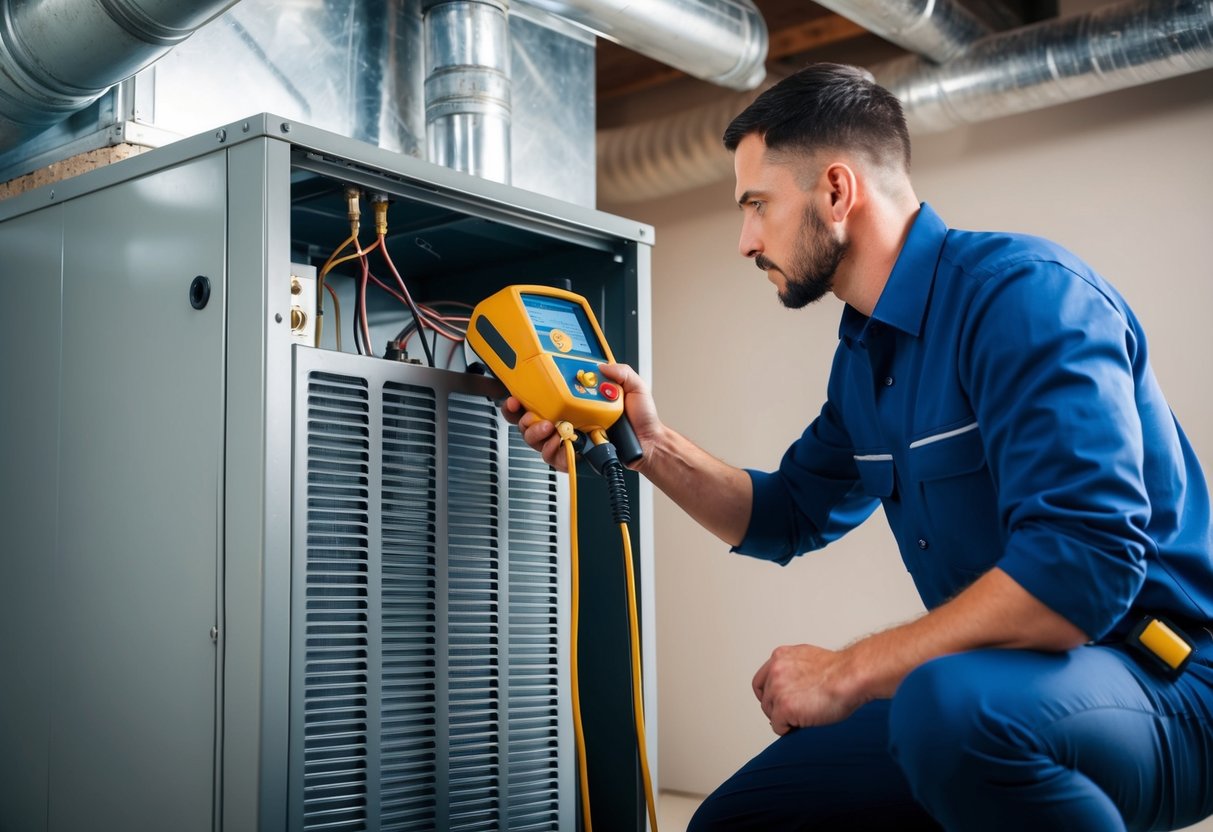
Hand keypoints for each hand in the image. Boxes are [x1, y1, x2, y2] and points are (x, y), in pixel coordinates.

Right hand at [502, 363, 662, 472]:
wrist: (650, 443)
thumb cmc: (641, 419)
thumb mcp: (634, 387)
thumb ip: (620, 372)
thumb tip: (602, 365)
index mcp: (574, 401)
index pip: (541, 397)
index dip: (523, 396)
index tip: (517, 393)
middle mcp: (567, 419)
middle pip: (529, 420)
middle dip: (521, 417)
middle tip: (529, 414)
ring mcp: (569, 439)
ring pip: (536, 439)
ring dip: (535, 433)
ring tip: (549, 428)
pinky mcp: (574, 457)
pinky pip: (553, 457)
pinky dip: (552, 450)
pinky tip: (560, 443)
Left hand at [751, 644, 864, 734]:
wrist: (852, 676)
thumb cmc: (842, 671)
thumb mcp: (810, 660)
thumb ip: (795, 669)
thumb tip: (794, 686)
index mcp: (780, 656)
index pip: (761, 680)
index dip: (770, 695)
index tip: (778, 703)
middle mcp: (775, 670)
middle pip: (765, 698)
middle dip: (777, 708)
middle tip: (794, 714)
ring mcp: (778, 689)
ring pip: (770, 713)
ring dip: (784, 719)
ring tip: (804, 718)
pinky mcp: (784, 707)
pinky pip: (778, 726)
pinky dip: (788, 730)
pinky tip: (803, 725)